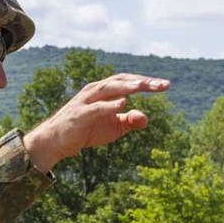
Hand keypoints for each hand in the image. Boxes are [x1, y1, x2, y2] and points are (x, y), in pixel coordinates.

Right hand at [23, 73, 169, 171]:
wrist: (57, 142)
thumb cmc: (86, 131)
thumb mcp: (113, 128)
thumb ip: (129, 121)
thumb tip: (146, 118)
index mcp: (105, 92)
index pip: (129, 82)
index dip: (147, 82)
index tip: (166, 85)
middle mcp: (96, 91)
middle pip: (122, 80)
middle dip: (142, 82)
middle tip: (162, 85)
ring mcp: (86, 101)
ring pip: (109, 88)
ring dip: (127, 86)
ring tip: (143, 86)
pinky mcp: (79, 114)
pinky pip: (96, 107)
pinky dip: (110, 105)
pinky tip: (123, 102)